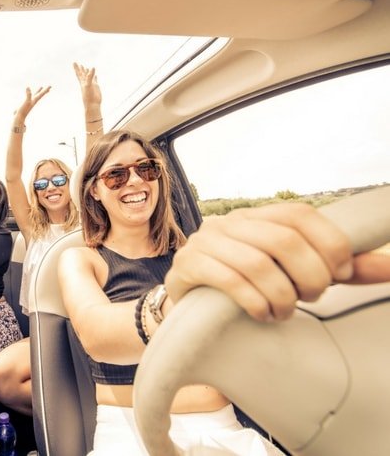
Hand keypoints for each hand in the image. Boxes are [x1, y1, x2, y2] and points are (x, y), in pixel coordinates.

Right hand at [13, 86, 50, 122]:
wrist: (19, 117)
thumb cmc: (23, 110)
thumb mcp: (26, 101)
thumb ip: (28, 95)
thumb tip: (28, 87)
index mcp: (34, 100)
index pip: (41, 94)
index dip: (45, 90)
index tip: (50, 86)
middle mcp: (33, 101)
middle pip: (40, 94)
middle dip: (44, 91)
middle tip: (50, 87)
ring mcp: (30, 102)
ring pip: (36, 95)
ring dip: (39, 91)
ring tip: (41, 87)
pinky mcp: (26, 103)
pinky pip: (30, 96)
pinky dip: (31, 93)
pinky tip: (31, 93)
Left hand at [73, 62, 101, 109]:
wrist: (93, 104)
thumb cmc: (89, 96)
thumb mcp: (88, 84)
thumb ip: (90, 76)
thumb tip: (92, 67)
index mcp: (82, 82)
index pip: (79, 73)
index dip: (76, 68)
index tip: (74, 62)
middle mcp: (86, 82)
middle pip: (82, 74)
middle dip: (80, 69)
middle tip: (78, 64)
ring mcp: (91, 84)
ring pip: (89, 76)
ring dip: (87, 72)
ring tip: (86, 68)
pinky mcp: (96, 86)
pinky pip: (95, 80)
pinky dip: (95, 77)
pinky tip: (96, 75)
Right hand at [164, 203, 353, 321]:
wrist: (187, 309)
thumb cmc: (244, 288)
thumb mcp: (291, 273)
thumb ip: (336, 269)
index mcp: (256, 216)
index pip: (299, 214)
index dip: (328, 243)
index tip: (341, 275)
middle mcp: (229, 222)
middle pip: (282, 239)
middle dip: (309, 275)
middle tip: (310, 298)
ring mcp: (204, 242)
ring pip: (257, 263)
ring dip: (282, 296)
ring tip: (285, 312)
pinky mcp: (187, 266)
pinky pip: (228, 280)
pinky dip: (255, 302)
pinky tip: (262, 315)